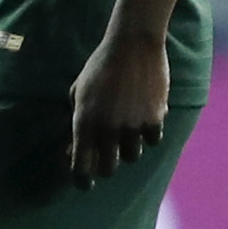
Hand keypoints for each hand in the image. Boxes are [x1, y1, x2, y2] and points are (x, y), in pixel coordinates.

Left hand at [69, 26, 172, 179]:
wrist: (133, 44)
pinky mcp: (155, 118)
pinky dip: (148, 133)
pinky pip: (152, 140)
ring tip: (126, 128)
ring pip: (132, 156)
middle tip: (106, 158)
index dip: (81, 180)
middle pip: (108, 170)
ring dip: (128, 147)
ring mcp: (132, 125)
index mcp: (84, 122)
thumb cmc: (100, 67)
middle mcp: (107, 129)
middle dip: (105, 167)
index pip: (80, 167)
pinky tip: (144, 117)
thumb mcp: (78, 92)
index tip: (84, 184)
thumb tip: (72, 150)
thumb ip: (76, 121)